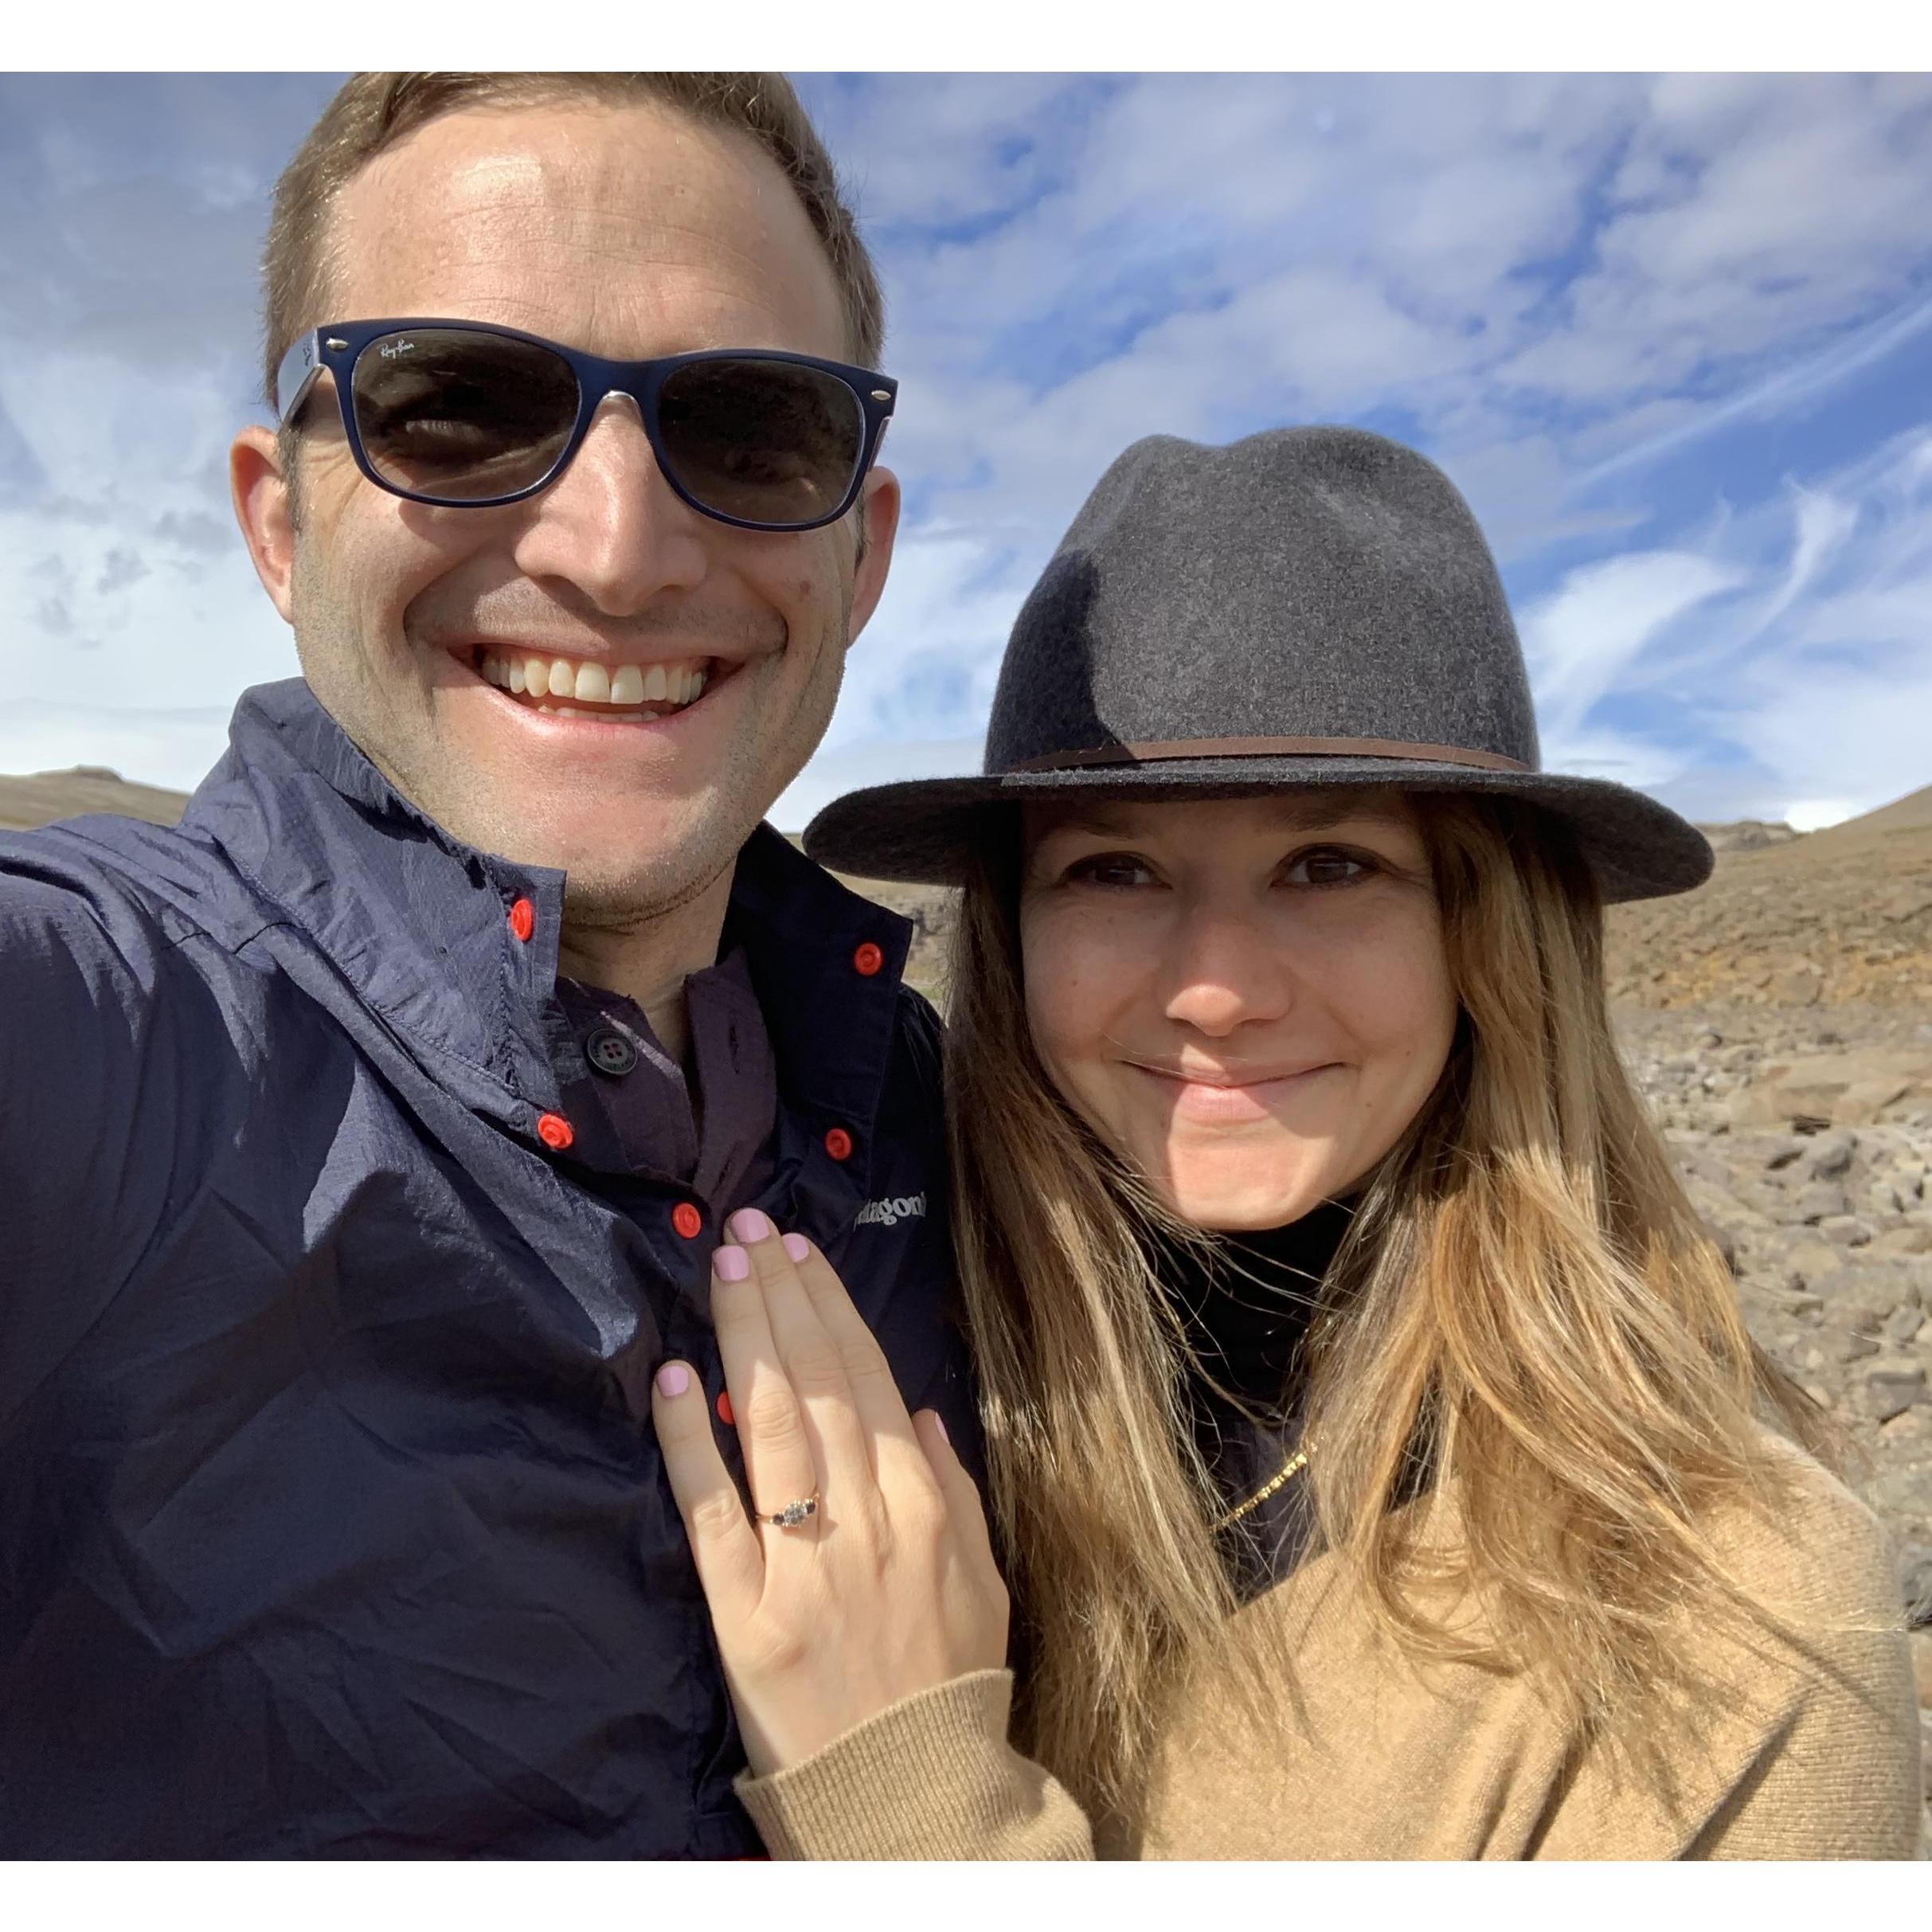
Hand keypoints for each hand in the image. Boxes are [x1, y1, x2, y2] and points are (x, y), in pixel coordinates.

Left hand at [651, 1207, 1009, 1776]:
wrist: (912, 1801)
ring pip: (770, 1425)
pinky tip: (675, 1379)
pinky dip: (691, 1441)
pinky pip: (712, 1511)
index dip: (830, 1305)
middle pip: (818, 1383)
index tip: (800, 1249)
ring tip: (723, 1268)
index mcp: (923, 1505)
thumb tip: (923, 1408)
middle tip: (749, 1229)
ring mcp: (803, 1564)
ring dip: (744, 1337)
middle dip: (781, 1296)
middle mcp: (866, 1519)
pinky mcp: (744, 1615)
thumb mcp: (983, 1583)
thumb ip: (955, 1489)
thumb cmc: (948, 1688)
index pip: (871, 1378)